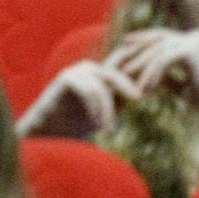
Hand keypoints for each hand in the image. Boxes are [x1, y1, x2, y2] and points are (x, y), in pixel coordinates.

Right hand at [16, 58, 142, 140]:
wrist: (48, 133)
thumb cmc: (77, 124)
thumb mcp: (104, 112)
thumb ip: (119, 102)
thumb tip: (141, 95)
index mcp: (99, 74)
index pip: (121, 65)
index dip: (135, 67)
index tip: (150, 81)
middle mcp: (88, 68)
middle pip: (113, 71)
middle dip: (126, 84)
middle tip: (138, 98)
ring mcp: (75, 71)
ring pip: (101, 85)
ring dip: (107, 108)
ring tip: (109, 128)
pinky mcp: (64, 79)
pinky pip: (87, 89)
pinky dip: (94, 106)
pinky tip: (95, 122)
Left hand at [104, 27, 198, 126]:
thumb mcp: (181, 84)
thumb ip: (166, 75)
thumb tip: (146, 73)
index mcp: (193, 41)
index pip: (162, 37)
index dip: (142, 40)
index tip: (124, 46)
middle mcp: (194, 37)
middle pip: (158, 39)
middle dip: (137, 50)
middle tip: (120, 61)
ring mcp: (194, 41)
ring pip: (158, 50)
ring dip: (142, 67)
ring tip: (130, 81)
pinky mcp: (192, 50)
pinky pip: (164, 59)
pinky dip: (153, 74)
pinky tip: (147, 88)